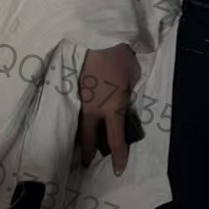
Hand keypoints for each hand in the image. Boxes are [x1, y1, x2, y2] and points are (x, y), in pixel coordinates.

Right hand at [76, 43, 140, 173]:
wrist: (100, 38)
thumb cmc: (121, 58)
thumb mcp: (133, 78)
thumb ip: (126, 93)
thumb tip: (122, 96)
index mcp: (112, 109)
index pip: (115, 140)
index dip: (118, 157)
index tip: (118, 170)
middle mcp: (95, 109)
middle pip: (88, 138)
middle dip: (87, 152)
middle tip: (86, 162)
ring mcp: (82, 99)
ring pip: (80, 124)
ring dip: (81, 135)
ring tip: (80, 142)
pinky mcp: (75, 88)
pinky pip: (77, 109)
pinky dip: (79, 117)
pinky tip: (80, 116)